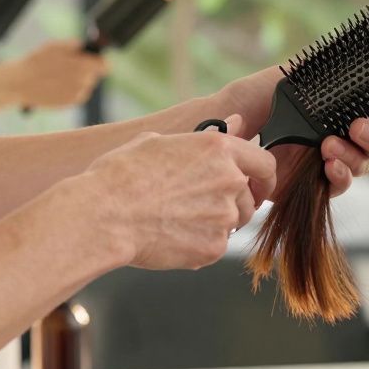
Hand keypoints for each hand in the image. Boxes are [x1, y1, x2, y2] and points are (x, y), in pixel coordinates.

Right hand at [0, 39, 107, 107]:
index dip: (99, 62)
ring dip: (78, 80)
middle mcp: (83, 81)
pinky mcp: (70, 103)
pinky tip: (57, 84)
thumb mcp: (54, 46)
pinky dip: (72, 89)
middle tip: (70, 66)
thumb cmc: (35, 62)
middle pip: (94, 75)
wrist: (19, 83)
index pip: (104, 65)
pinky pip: (78, 94)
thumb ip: (74, 45)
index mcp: (82, 65)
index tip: (94, 60)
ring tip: (60, 76)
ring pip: (86, 85)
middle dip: (85, 70)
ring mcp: (77, 93)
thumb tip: (87, 47)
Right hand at [78, 114, 276, 270]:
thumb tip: (238, 122)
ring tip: (177, 219)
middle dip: (233, 204)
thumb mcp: (160, 141)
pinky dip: (199, 244)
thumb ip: (208, 136)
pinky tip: (171, 236)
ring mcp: (225, 216)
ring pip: (233, 223)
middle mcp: (230, 180)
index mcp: (220, 149)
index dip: (264, 178)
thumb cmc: (122, 176)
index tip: (258, 186)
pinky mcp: (215, 246)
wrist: (102, 216)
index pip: (265, 164)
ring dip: (215, 223)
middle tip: (201, 207)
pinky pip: (216, 246)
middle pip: (249, 198)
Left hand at [214, 66, 368, 197]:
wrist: (230, 125)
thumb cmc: (257, 98)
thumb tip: (349, 57)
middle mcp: (340, 136)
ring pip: (362, 164)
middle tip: (357, 127)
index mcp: (341, 111)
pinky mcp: (313, 185)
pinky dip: (340, 176)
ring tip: (329, 146)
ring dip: (353, 156)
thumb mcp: (292, 76)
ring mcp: (328, 161)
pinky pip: (340, 185)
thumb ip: (322, 72)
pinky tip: (328, 165)